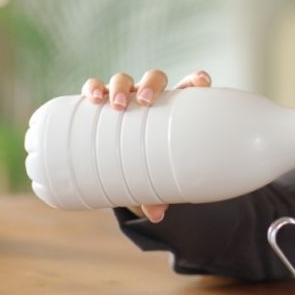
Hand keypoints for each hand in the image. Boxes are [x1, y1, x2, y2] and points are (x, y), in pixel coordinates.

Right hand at [81, 68, 212, 222]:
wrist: (125, 161)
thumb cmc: (150, 164)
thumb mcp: (157, 178)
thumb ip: (159, 194)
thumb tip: (156, 215)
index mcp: (172, 108)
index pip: (190, 86)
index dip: (197, 80)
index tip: (202, 82)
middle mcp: (149, 98)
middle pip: (155, 78)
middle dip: (150, 84)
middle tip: (144, 101)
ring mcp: (124, 98)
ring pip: (124, 80)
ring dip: (118, 86)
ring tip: (113, 103)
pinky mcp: (100, 104)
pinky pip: (95, 89)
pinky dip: (93, 88)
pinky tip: (92, 96)